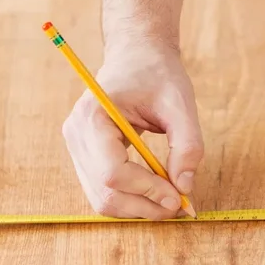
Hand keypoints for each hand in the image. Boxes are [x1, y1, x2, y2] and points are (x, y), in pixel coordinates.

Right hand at [62, 40, 203, 218]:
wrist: (138, 56)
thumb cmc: (158, 73)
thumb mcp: (181, 103)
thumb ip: (187, 145)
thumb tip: (185, 188)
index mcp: (93, 116)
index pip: (112, 172)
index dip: (147, 190)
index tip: (179, 197)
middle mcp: (76, 135)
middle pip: (105, 192)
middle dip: (144, 206)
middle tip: (181, 206)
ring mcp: (77, 147)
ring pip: (103, 199)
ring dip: (139, 208)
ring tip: (172, 200)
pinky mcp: (86, 156)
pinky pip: (104, 191)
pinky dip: (132, 199)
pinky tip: (158, 192)